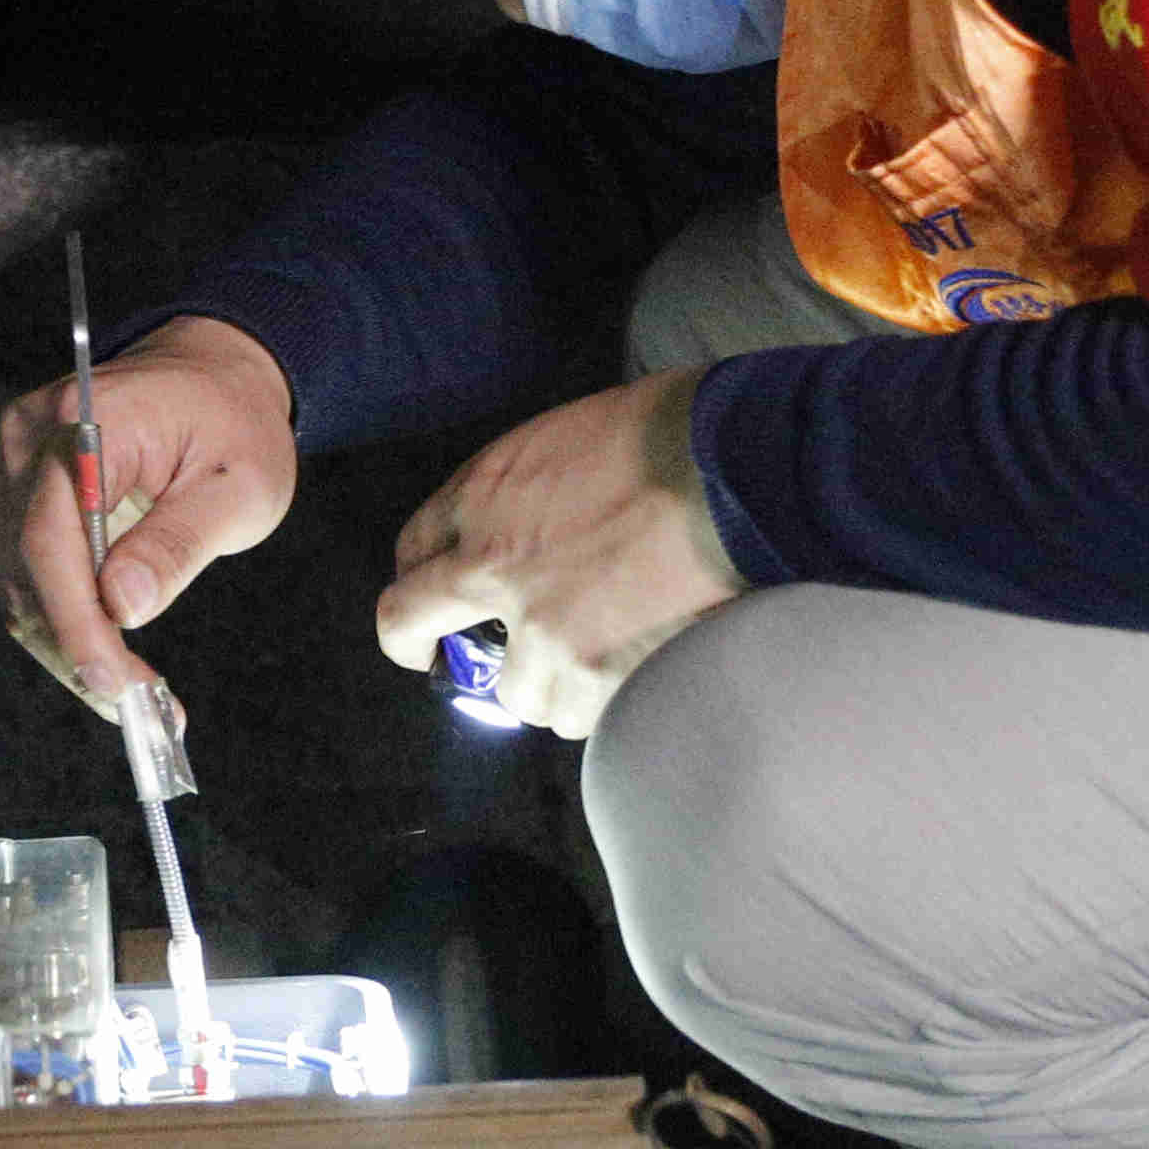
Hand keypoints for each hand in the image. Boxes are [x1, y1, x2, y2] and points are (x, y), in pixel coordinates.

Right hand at [0, 315, 298, 716]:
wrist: (210, 376)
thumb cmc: (231, 424)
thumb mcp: (238, 486)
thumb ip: (178, 542)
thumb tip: (124, 604)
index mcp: (86, 419)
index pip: (52, 536)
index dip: (76, 620)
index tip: (114, 681)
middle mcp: (27, 436)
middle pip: (26, 565)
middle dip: (77, 646)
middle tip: (137, 704)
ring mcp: (7, 462)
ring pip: (16, 580)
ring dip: (65, 642)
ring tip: (128, 689)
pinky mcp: (7, 490)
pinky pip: (19, 571)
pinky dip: (56, 618)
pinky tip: (101, 650)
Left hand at [372, 366, 744, 739]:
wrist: (739, 474)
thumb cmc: (673, 433)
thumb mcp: (568, 437)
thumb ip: (524, 495)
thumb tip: (525, 529)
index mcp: (482, 497)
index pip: (411, 546)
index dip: (420, 574)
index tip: (436, 594)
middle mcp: (490, 570)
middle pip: (409, 629)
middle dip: (419, 646)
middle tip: (444, 657)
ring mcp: (540, 633)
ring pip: (515, 690)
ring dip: (547, 680)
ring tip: (597, 657)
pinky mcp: (594, 679)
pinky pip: (579, 715)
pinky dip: (603, 702)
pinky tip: (638, 672)